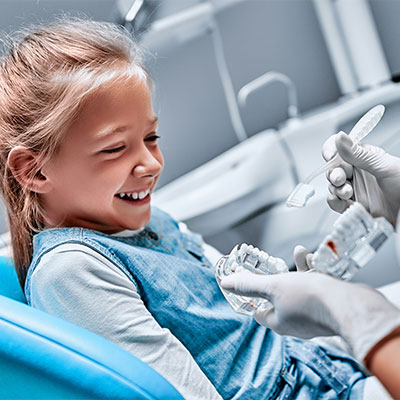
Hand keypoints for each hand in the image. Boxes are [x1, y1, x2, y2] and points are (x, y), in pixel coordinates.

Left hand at [220, 266, 399, 363]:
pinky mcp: (329, 308)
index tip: (251, 282)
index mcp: (279, 322)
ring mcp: (314, 316)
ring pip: (300, 289)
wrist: (351, 305)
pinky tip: (314, 259)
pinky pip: (317, 289)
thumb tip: (225, 283)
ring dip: (297, 270)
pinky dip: (314, 273)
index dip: (253, 297)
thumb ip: (249, 285)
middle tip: (276, 265)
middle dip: (279, 277)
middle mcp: (296, 322)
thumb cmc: (310, 299)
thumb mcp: (273, 286)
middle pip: (280, 298)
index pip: (259, 312)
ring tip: (298, 254)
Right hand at [323, 131, 399, 225]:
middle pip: (333, 169)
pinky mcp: (352, 205)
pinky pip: (336, 202)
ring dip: (337, 189)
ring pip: (333, 186)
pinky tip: (339, 200)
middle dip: (334, 173)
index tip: (331, 156)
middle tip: (340, 178)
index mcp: (363, 157)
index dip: (331, 150)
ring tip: (348, 192)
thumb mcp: (383, 166)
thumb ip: (359, 155)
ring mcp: (353, 189)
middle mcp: (356, 173)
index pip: (340, 149)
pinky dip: (334, 202)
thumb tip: (340, 137)